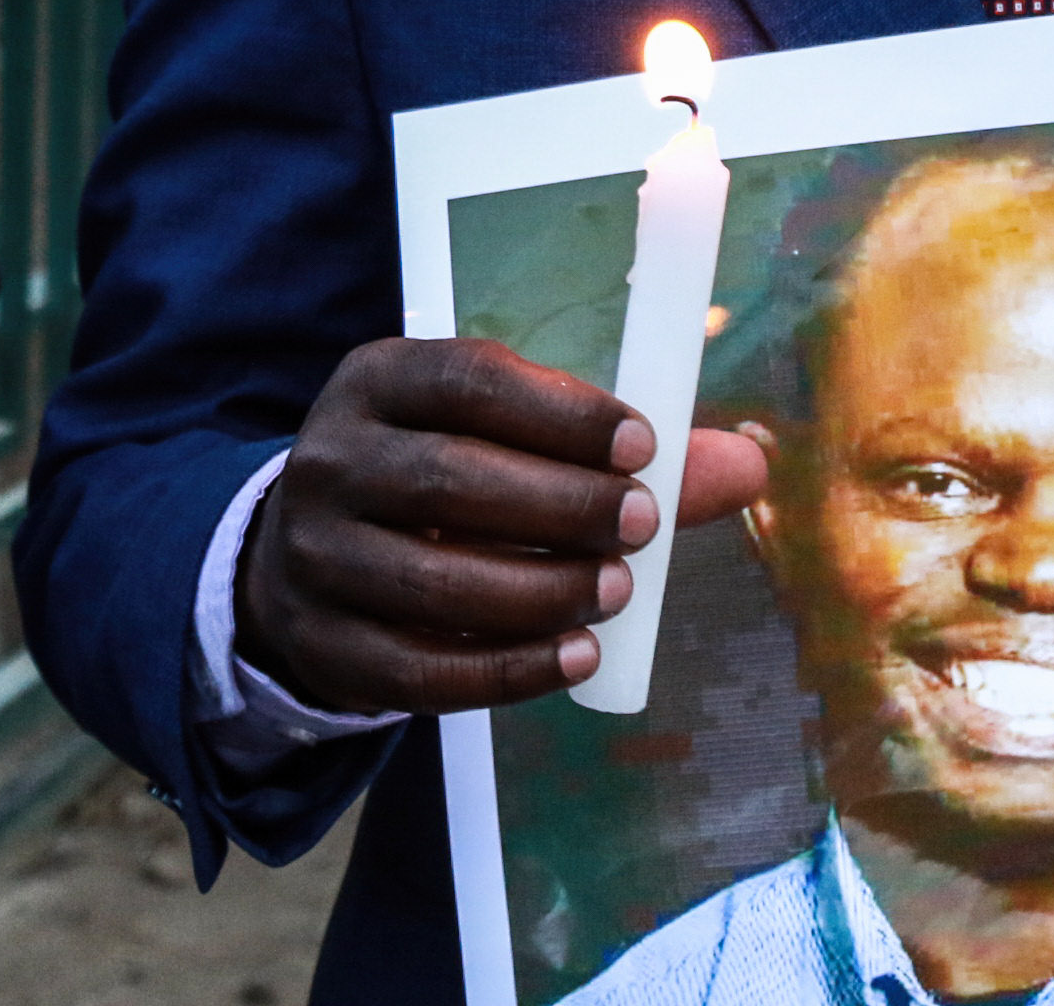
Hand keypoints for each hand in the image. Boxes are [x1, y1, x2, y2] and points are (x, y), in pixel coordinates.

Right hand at [236, 337, 769, 716]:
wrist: (307, 559)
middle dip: (563, 505)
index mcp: (376, 383)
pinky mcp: (331, 646)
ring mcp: (318, 557)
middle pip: (450, 482)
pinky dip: (513, 670)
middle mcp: (330, 461)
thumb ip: (611, 452)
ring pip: (439, 582)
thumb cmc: (433, 479)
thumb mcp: (495, 434)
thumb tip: (746, 464)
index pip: (465, 382)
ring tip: (619, 591)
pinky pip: (427, 670)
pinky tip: (580, 657)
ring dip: (545, 590)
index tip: (642, 443)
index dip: (560, 413)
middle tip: (642, 524)